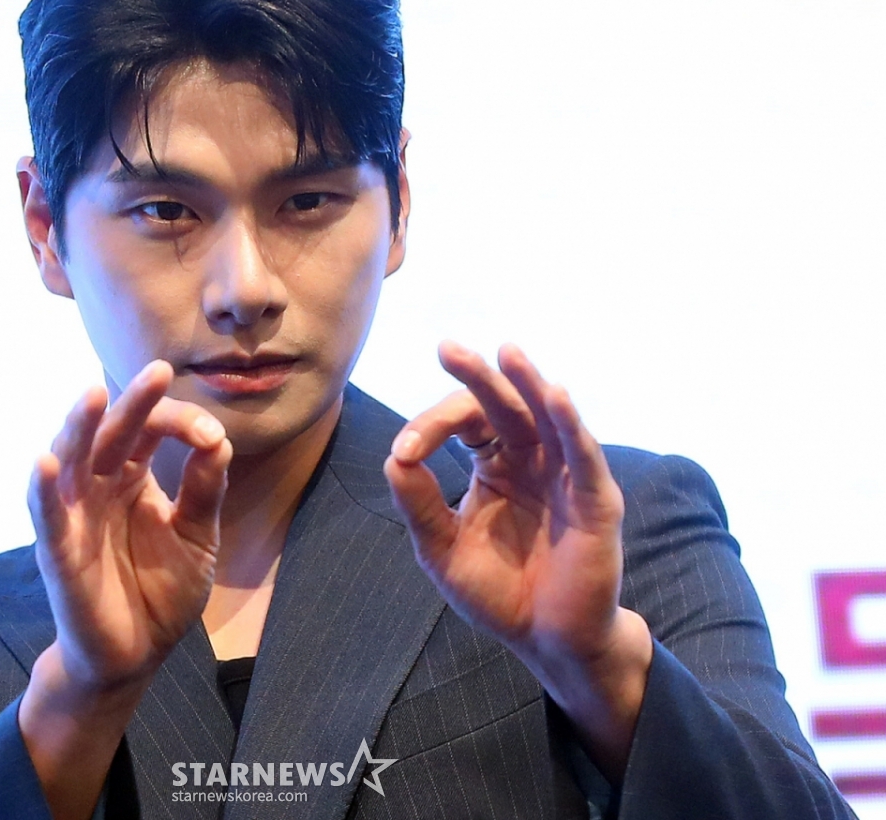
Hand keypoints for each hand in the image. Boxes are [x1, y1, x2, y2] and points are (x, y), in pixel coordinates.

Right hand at [28, 359, 232, 695]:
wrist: (137, 655)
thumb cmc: (161, 592)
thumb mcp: (197, 537)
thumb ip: (204, 490)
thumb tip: (219, 439)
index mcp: (133, 477)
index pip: (149, 431)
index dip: (178, 423)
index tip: (211, 437)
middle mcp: (100, 487)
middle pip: (111, 434)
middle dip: (133, 403)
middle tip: (159, 371)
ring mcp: (76, 516)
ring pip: (71, 461)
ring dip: (79, 428)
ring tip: (93, 395)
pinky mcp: (59, 552)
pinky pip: (46, 516)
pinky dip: (43, 489)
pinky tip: (47, 461)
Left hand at [384, 341, 650, 778]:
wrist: (546, 642)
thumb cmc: (499, 592)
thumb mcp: (443, 550)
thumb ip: (420, 506)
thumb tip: (394, 457)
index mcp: (495, 465)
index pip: (465, 424)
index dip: (433, 427)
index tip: (406, 450)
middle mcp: (533, 460)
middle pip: (505, 406)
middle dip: (478, 377)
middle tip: (448, 348)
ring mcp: (567, 477)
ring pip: (548, 418)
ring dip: (528, 384)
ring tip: (507, 353)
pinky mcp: (596, 502)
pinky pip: (584, 456)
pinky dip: (571, 425)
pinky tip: (554, 396)